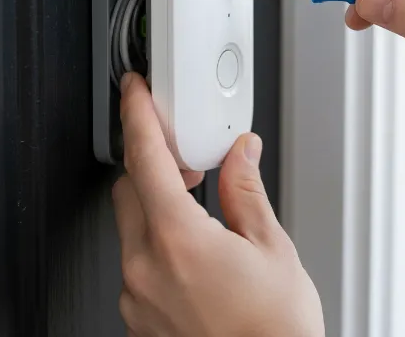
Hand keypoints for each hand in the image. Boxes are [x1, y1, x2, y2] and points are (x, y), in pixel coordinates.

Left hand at [113, 73, 323, 336]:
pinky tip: (191, 244)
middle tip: (186, 156)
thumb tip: (241, 152)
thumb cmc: (274, 332)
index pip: (145, 159)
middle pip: (129, 187)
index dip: (137, 116)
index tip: (134, 92)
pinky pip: (136, 258)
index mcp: (181, 241)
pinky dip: (156, 237)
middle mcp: (147, 268)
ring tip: (197, 202)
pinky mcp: (139, 315)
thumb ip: (247, 190)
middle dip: (152, 161)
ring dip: (156, 201)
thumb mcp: (272, 248)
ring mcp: (138, 296)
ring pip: (131, 223)